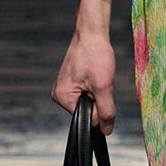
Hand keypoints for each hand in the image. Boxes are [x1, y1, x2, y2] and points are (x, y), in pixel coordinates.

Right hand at [52, 0, 115, 133]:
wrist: (92, 33)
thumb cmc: (95, 55)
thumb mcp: (103, 86)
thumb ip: (106, 111)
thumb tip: (106, 131)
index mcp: (63, 98)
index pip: (87, 119)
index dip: (99, 108)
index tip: (100, 89)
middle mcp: (59, 95)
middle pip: (87, 111)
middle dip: (98, 99)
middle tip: (98, 79)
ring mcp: (64, 89)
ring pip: (89, 102)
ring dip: (97, 92)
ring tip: (95, 75)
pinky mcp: (71, 83)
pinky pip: (87, 93)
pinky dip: (95, 86)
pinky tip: (94, 74)